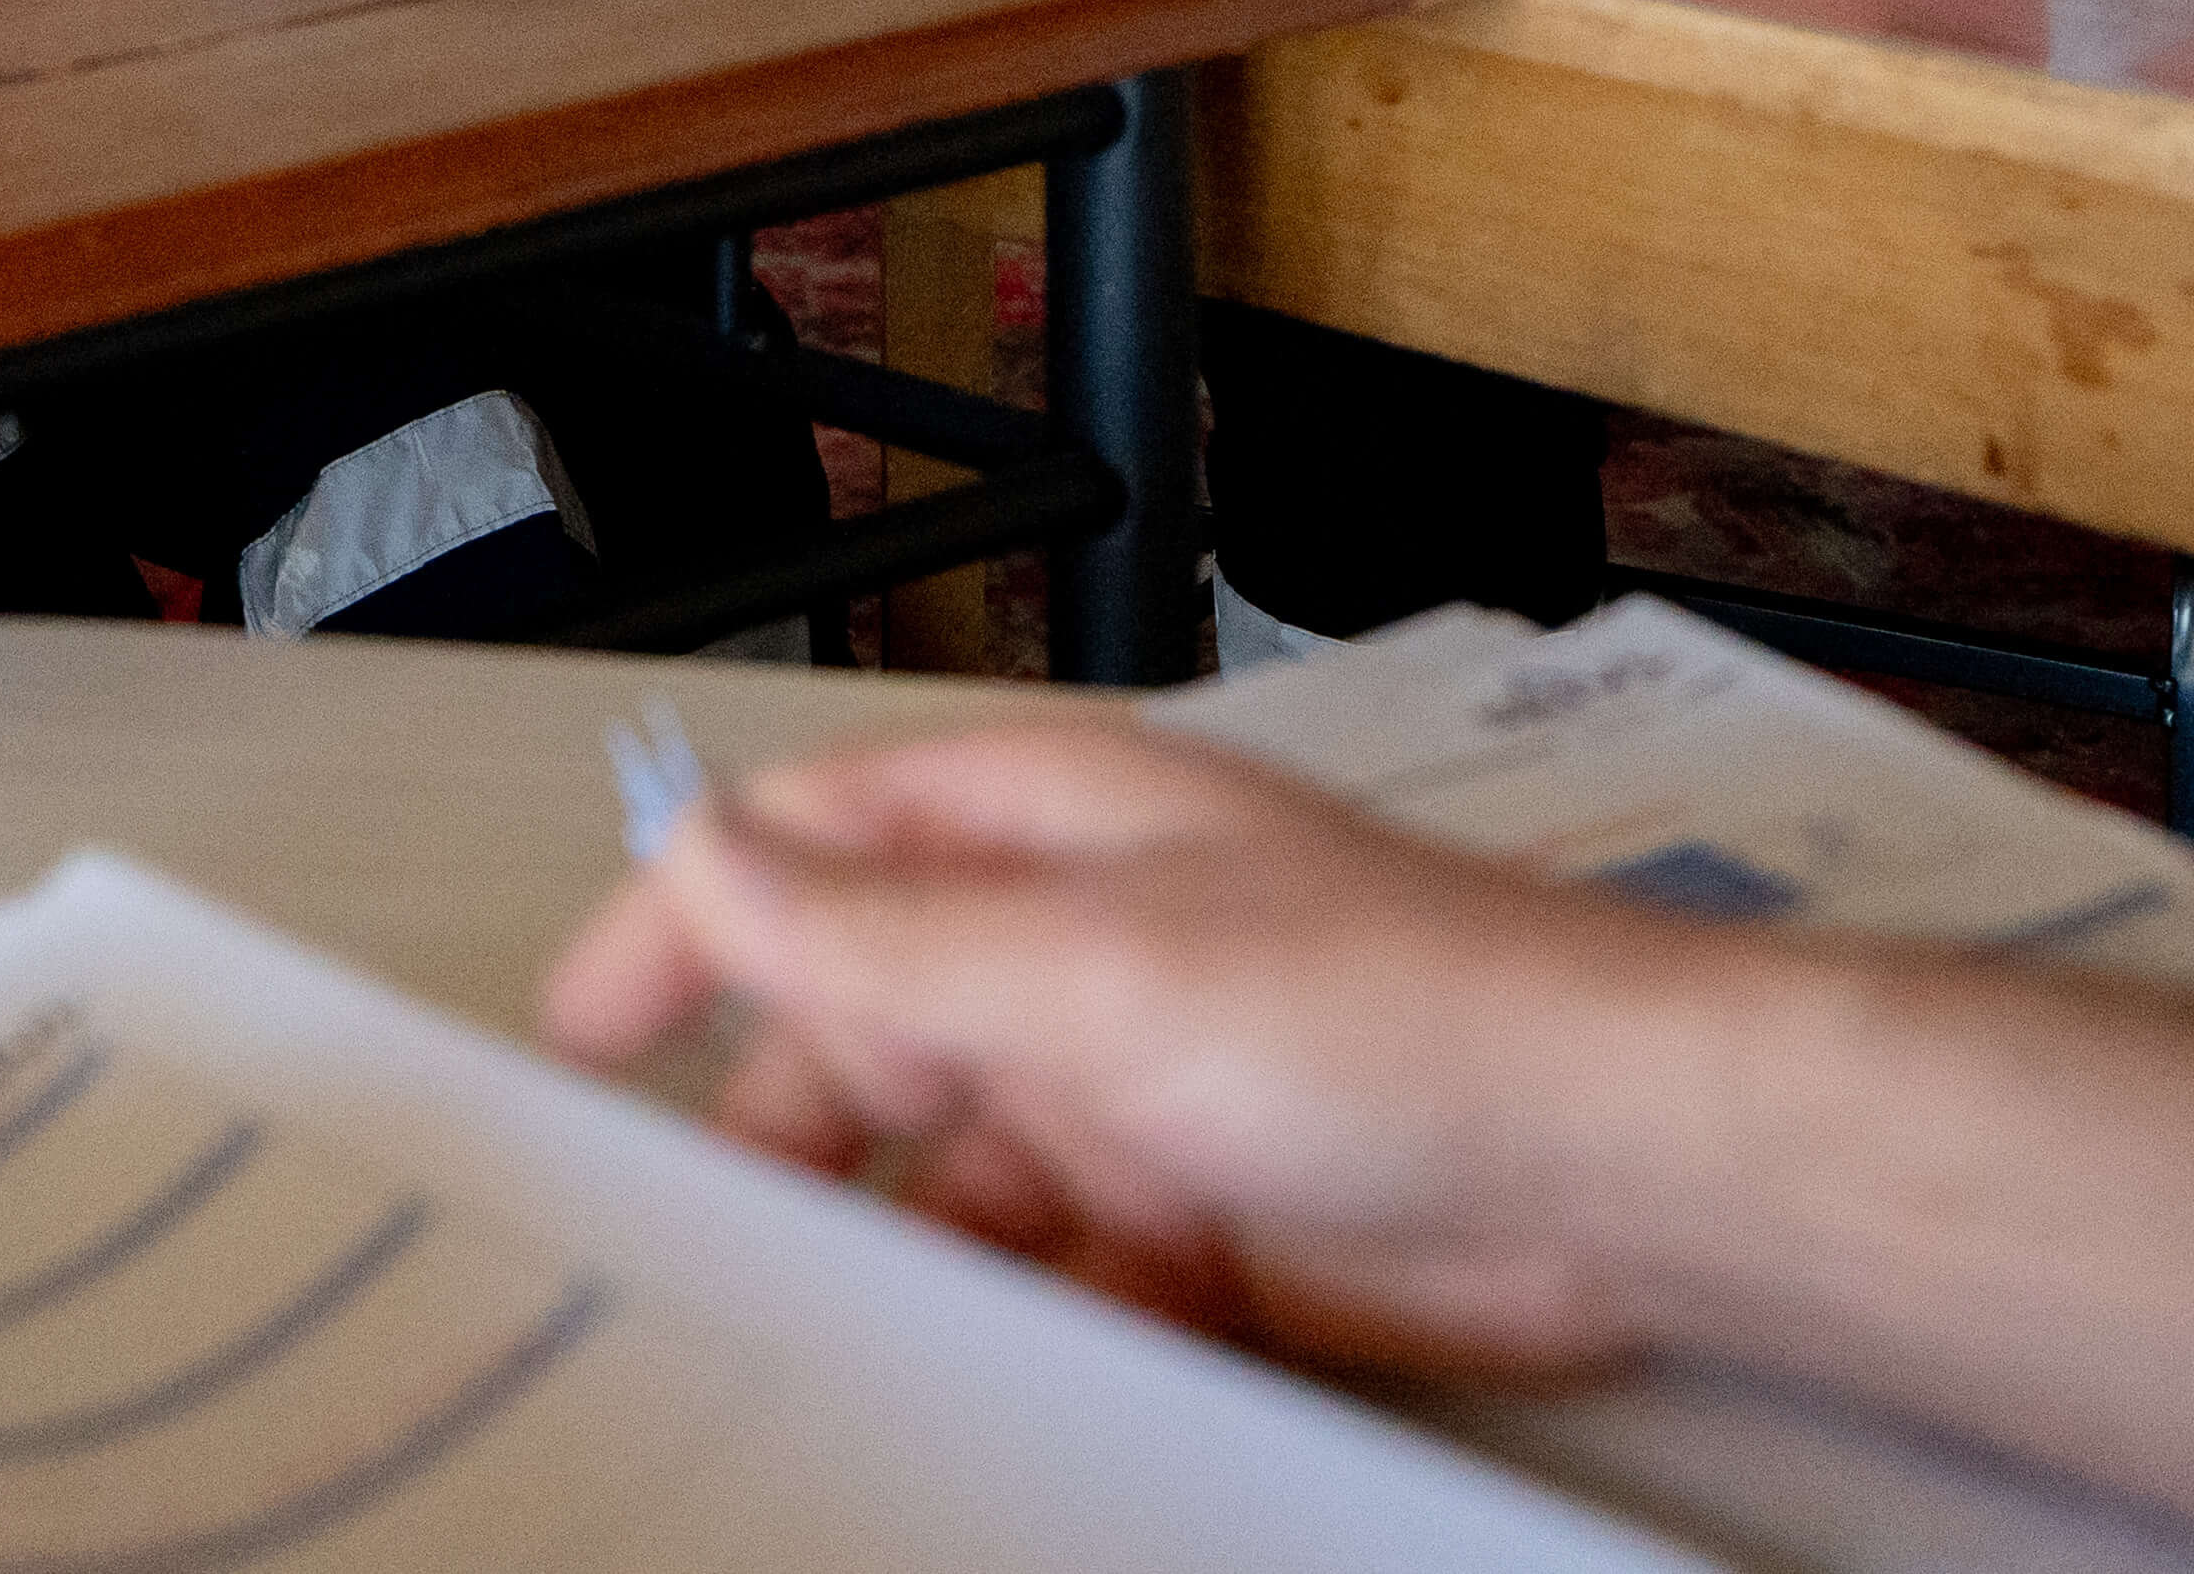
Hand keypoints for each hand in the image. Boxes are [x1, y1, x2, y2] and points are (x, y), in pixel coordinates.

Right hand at [539, 717, 1729, 1384]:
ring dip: (898, 1240)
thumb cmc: (1407, 1007)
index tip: (583, 1030)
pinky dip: (1011, 1321)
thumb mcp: (1089, 960)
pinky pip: (1053, 1282)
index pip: (806, 848)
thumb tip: (704, 850)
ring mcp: (1138, 1093)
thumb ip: (878, 925)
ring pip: (949, 1176)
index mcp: (1042, 836)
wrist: (1610, 1170)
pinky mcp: (1201, 1228)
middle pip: (863, 1029)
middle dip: (785, 1120)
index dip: (684, 923)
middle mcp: (1080, 952)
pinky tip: (996, 1356)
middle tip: (704, 1218)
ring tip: (844, 1307)